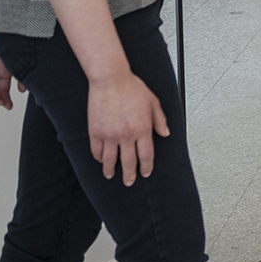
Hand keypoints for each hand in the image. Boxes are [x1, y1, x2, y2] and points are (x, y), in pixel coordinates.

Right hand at [88, 70, 168, 185]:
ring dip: (111, 170)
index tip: (146, 173)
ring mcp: (109, 135)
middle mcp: (126, 135)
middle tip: (129, 181)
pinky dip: (99, 158)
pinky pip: (96, 151)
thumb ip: (160, 120)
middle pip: (128, 162)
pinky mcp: (95, 132)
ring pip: (110, 160)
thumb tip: (165, 134)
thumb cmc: (132, 88)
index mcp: (143, 129)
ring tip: (111, 175)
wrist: (111, 80)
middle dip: (130, 174)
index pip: (146, 155)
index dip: (146, 167)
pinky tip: (101, 161)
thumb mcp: (153, 102)